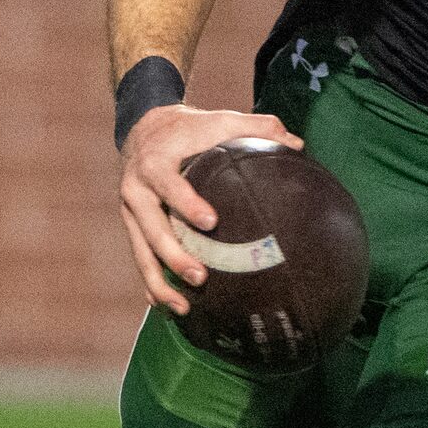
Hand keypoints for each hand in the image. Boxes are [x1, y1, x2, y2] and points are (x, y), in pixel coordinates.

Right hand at [117, 104, 304, 312]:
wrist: (144, 128)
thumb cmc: (190, 129)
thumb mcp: (219, 120)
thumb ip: (256, 127)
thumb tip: (297, 144)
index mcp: (156, 162)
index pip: (168, 184)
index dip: (186, 203)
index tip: (211, 222)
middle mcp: (136, 189)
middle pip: (152, 228)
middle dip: (174, 255)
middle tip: (201, 277)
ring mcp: (130, 211)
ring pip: (141, 252)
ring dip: (160, 282)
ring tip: (183, 306)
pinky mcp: (132, 227)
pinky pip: (140, 259)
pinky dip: (152, 284)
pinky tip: (169, 306)